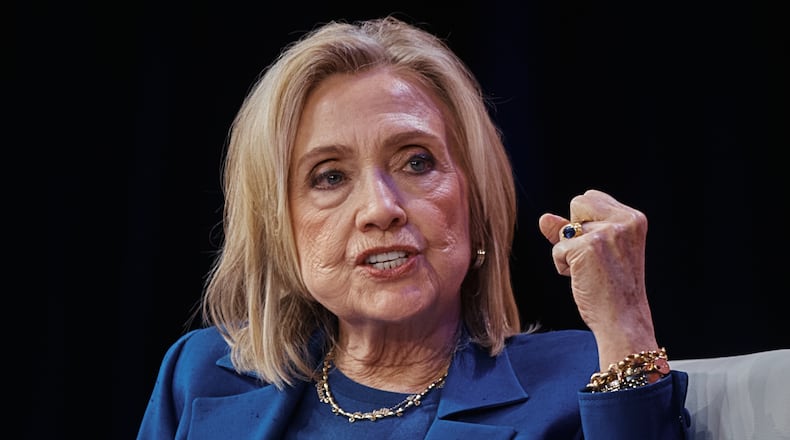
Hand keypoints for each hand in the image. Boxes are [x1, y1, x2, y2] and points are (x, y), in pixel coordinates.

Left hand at [538, 189, 658, 368]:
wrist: (623, 319)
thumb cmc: (612, 288)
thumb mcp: (599, 251)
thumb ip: (572, 230)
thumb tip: (544, 218)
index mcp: (634, 218)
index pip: (592, 197)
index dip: (586, 223)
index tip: (600, 249)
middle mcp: (624, 221)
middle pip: (578, 202)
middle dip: (575, 230)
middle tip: (594, 260)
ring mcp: (606, 233)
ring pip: (565, 228)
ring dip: (568, 250)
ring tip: (590, 271)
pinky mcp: (587, 247)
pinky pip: (557, 248)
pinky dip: (563, 266)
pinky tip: (583, 279)